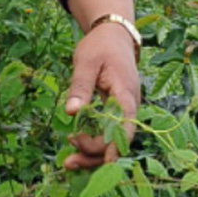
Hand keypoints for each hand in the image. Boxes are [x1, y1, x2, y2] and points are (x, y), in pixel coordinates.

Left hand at [63, 21, 139, 169]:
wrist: (113, 35)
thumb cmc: (100, 46)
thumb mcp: (86, 62)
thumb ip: (80, 86)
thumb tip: (72, 112)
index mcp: (125, 93)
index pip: (125, 125)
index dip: (115, 146)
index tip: (98, 159)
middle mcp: (129, 106)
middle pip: (118, 140)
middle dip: (95, 154)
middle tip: (68, 160)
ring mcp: (123, 110)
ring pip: (113, 140)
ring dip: (93, 153)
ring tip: (69, 161)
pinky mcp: (116, 112)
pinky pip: (108, 132)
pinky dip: (94, 142)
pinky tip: (77, 147)